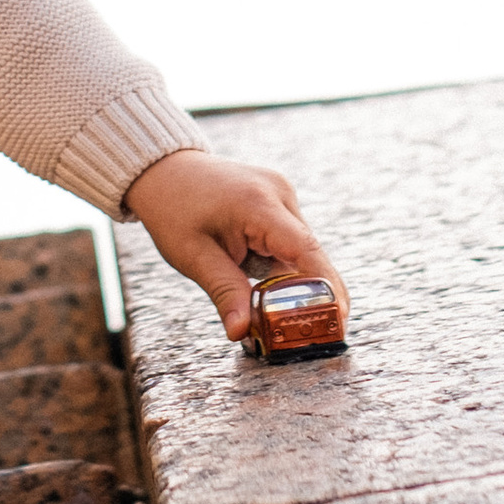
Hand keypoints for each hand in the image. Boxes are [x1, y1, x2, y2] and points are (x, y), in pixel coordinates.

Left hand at [124, 146, 347, 345]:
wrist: (164, 169)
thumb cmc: (173, 209)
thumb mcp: (192, 256)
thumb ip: (224, 292)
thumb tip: (242, 332)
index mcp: (258, 204)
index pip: (305, 250)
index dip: (327, 288)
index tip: (339, 320)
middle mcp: (279, 194)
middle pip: (309, 254)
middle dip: (313, 295)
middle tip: (313, 334)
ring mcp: (281, 194)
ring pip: (301, 250)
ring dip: (293, 281)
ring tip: (277, 313)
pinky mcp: (278, 200)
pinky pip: (290, 241)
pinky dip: (283, 266)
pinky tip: (264, 282)